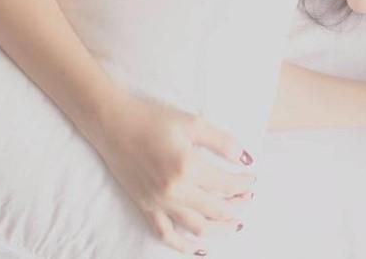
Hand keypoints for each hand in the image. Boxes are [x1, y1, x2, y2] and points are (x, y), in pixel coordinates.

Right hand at [91, 93, 255, 253]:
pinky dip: (184, 245)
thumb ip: (223, 142)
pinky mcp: (145, 207)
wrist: (113, 123)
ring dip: (220, 228)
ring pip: (197, 227)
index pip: (227, 185)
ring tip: (234, 223)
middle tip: (247, 198)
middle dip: (238, 205)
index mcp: (188, 166)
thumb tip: (246, 159)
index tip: (252, 179)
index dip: (244, 184)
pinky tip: (199, 248)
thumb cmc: (152, 118)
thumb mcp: (192, 123)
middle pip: (216, 209)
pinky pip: (167, 234)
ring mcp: (158, 202)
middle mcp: (174, 190)